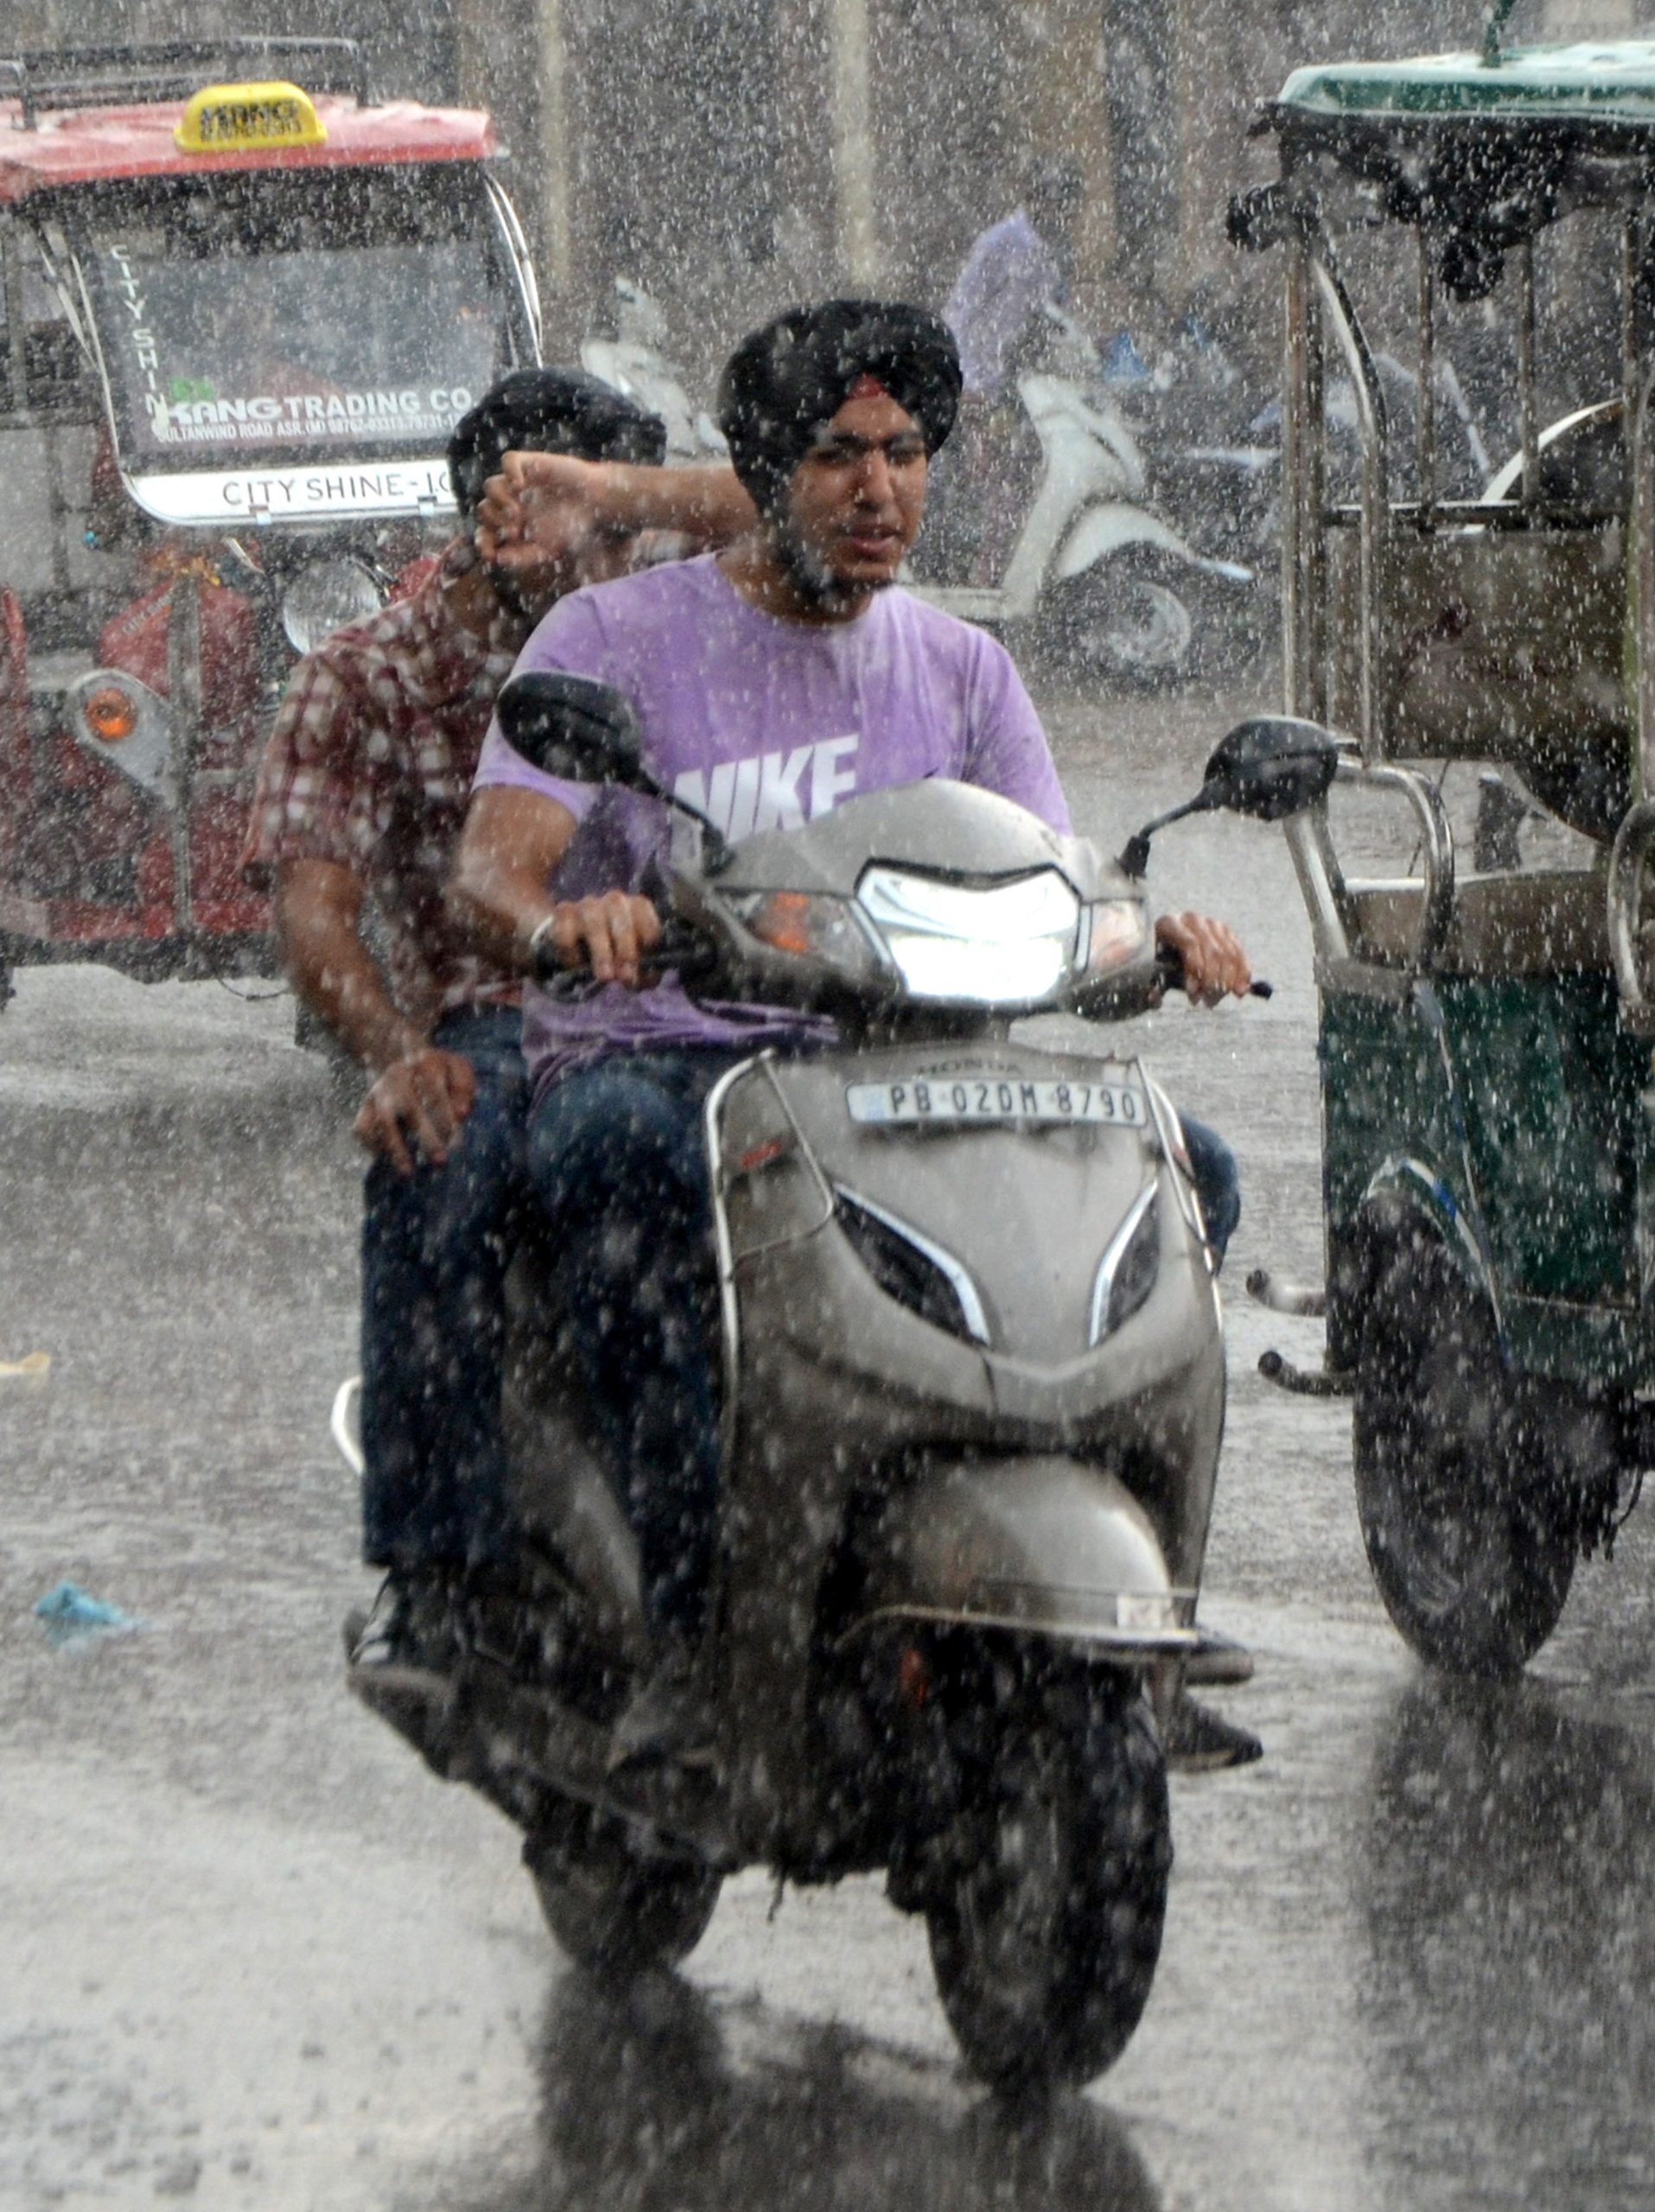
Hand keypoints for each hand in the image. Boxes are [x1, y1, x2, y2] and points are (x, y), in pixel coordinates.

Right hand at [353, 1046, 476, 1175]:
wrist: (402, 1057)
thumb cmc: (439, 1072)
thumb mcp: (457, 1069)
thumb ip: (464, 1087)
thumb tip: (462, 1113)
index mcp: (424, 1063)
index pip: (434, 1092)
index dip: (444, 1116)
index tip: (455, 1140)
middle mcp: (398, 1075)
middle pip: (410, 1108)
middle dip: (426, 1137)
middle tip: (440, 1161)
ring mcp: (379, 1091)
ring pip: (383, 1121)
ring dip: (395, 1148)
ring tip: (408, 1173)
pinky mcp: (365, 1106)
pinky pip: (362, 1128)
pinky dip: (373, 1145)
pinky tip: (388, 1161)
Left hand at [476, 451, 609, 570]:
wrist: (594, 503)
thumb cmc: (570, 528)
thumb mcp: (547, 550)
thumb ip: (522, 557)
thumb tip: (497, 559)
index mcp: (509, 523)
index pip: (484, 530)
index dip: (482, 541)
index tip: (490, 552)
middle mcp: (509, 502)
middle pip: (483, 509)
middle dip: (494, 522)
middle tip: (514, 530)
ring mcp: (517, 482)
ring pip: (490, 485)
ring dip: (498, 501)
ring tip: (517, 513)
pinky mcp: (529, 463)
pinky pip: (509, 460)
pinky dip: (510, 472)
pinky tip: (521, 486)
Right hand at [536, 892, 662, 988]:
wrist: (578, 947)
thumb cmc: (615, 954)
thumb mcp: (634, 964)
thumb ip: (645, 972)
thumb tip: (646, 979)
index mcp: (636, 907)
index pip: (643, 909)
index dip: (648, 931)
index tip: (647, 953)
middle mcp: (614, 901)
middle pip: (621, 918)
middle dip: (626, 949)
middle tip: (626, 977)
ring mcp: (587, 905)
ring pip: (594, 924)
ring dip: (602, 952)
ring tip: (606, 977)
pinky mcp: (563, 915)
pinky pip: (565, 933)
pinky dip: (572, 953)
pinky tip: (577, 966)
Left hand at [1155, 911, 1251, 1004]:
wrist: (1165, 942)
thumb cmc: (1155, 960)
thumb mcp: (1148, 970)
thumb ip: (1151, 986)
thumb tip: (1155, 999)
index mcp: (1170, 924)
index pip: (1190, 944)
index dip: (1195, 971)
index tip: (1193, 995)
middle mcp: (1192, 920)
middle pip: (1212, 951)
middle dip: (1212, 981)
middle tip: (1207, 1002)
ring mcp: (1211, 924)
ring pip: (1228, 954)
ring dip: (1226, 982)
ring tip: (1215, 1001)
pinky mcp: (1225, 932)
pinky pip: (1239, 953)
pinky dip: (1242, 974)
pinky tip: (1240, 992)